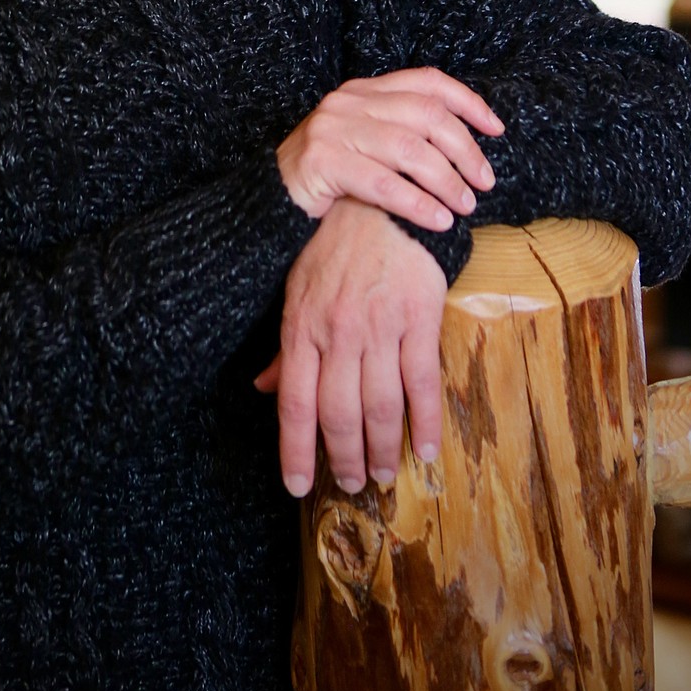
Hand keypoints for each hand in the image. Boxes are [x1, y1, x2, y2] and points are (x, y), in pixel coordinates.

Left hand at [254, 198, 447, 496]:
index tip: (298, 487)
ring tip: (383, 475)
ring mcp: (379, 327)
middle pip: (338, 415)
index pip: (294, 405)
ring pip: (380, 407)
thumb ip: (286, 348)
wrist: (380, 202)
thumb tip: (263, 388)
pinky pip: (422, 383)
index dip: (295, 451)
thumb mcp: (297, 290)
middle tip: (353, 485)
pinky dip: (426, 423)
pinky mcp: (418, 318)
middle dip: (344, 459)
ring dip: (383, 451)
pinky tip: (427, 450)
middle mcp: (337, 333)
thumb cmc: (334, 249)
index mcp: (302, 326)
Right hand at [275, 66, 500, 230]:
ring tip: (465, 206)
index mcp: (364, 92)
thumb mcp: (366, 144)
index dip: (468, 102)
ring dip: (446, 181)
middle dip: (465, 149)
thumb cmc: (330, 179)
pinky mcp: (320, 161)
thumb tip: (467, 149)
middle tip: (484, 183)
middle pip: (426, 115)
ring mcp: (332, 129)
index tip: (497, 129)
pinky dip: (417, 203)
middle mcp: (348, 102)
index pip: (426, 81)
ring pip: (409, 149)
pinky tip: (437, 220)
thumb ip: (403, 134)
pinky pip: (381, 182)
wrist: (269, 200)